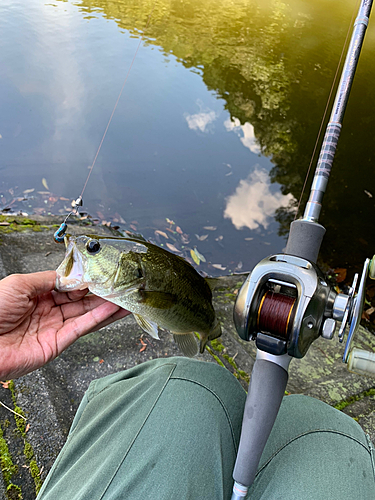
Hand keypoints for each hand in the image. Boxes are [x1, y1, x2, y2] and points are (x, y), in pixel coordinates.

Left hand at [0, 271, 129, 378]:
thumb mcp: (19, 284)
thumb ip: (48, 278)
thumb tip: (70, 275)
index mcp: (37, 295)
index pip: (68, 286)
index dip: (85, 280)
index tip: (102, 273)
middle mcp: (47, 311)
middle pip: (80, 300)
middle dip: (101, 292)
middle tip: (120, 285)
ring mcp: (53, 328)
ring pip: (86, 314)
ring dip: (106, 306)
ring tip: (125, 297)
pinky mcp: (57, 344)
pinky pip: (82, 328)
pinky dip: (99, 318)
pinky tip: (112, 309)